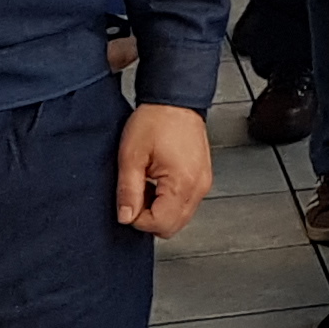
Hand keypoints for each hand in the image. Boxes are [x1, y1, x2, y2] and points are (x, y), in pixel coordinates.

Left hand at [114, 100, 214, 236]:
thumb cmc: (156, 121)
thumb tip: (125, 217)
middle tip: (137, 193)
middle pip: (173, 226)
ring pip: (180, 217)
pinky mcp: (202, 178)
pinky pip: (186, 203)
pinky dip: (169, 200)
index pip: (161, 224)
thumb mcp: (131, 156)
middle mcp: (199, 187)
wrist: (175, 101)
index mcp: (182, 183)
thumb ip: (128, 190)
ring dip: (160, 209)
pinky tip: (158, 182)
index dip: (138, 219)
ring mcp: (203, 183)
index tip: (129, 201)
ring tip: (147, 184)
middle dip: (150, 217)